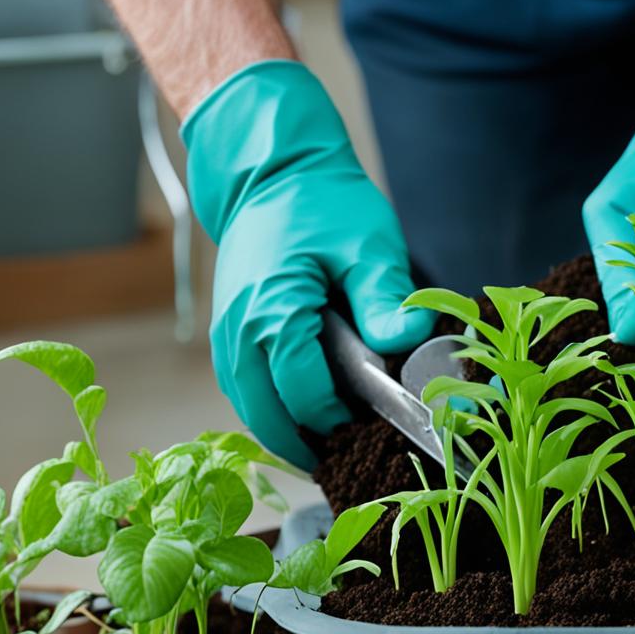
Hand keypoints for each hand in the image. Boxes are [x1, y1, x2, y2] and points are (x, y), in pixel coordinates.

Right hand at [183, 61, 432, 467]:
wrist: (272, 172)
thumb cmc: (323, 202)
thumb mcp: (368, 243)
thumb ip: (386, 300)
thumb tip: (409, 347)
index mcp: (271, 309)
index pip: (302, 393)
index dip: (339, 420)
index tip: (376, 429)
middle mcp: (237, 329)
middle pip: (266, 415)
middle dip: (309, 444)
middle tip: (353, 461)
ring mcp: (225, 333)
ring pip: (249, 409)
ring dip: (286, 433)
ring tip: (333, 449)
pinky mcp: (227, 333)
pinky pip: (244, 389)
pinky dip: (271, 411)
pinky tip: (308, 420)